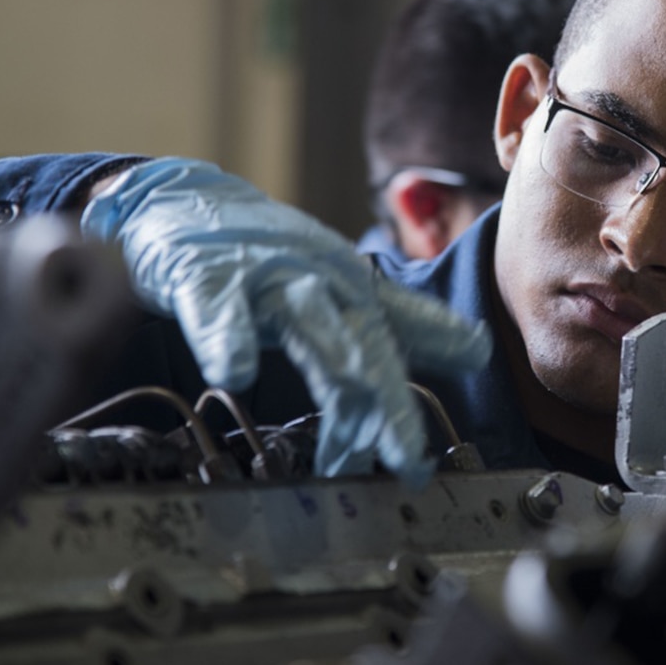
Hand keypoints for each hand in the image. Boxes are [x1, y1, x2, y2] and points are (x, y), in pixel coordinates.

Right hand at [81, 158, 490, 485]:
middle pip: (366, 348)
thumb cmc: (271, 255)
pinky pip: (219, 306)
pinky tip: (236, 371)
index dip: (415, 402)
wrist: (185, 197)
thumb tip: (480, 350)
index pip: (401, 349)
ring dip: (334, 368)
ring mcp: (268, 276)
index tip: (425, 466)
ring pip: (309, 324)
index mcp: (357, 292)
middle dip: (390, 407)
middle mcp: (324, 283)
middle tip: (409, 463)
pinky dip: (229, 336)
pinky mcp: (207, 271)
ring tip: (352, 426)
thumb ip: (408, 321)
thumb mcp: (345, 290)